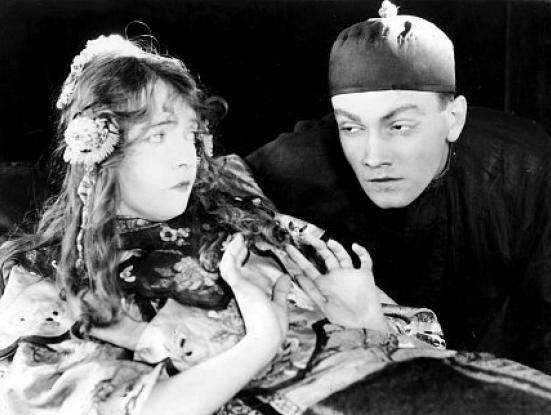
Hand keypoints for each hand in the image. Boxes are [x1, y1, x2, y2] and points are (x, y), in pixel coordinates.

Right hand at [219, 233, 289, 349]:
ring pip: (227, 265)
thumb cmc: (272, 328)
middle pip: (230, 266)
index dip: (241, 258)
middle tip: (238, 239)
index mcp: (250, 293)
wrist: (268, 341)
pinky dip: (231, 256)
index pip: (241, 271)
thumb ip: (280, 291)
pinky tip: (236, 245)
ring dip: (231, 250)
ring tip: (237, 238)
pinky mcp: (240, 288)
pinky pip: (231, 268)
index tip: (245, 247)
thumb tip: (285, 277)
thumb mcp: (279, 304)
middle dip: (233, 251)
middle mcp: (242, 289)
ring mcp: (240, 288)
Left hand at [285, 237, 388, 330]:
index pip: (309, 268)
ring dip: (337, 248)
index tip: (288, 247)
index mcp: (325, 283)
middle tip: (307, 237)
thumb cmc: (344, 318)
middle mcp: (336, 275)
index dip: (298, 258)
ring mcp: (350, 274)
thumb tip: (297, 276)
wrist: (366, 324)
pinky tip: (355, 246)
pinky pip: (365, 260)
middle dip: (317, 246)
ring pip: (342, 256)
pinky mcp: (365, 274)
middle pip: (325, 257)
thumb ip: (311, 291)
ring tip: (330, 242)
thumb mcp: (324, 306)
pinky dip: (362, 252)